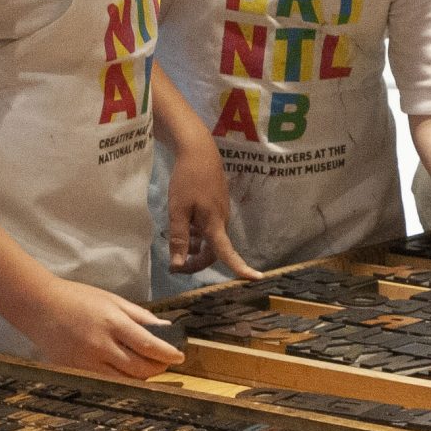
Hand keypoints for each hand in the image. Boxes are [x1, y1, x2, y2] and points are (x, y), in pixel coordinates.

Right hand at [17, 276, 184, 378]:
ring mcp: (87, 361)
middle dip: (158, 368)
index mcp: (112, 323)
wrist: (39, 306)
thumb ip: (139, 316)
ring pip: (124, 380)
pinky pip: (105, 382)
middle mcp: (101, 345)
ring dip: (141, 377)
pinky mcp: (76, 371)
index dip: (168, 354)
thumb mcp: (112, 300)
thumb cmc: (78, 298)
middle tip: (165, 363)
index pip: (148, 345)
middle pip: (139, 368)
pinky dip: (121, 380)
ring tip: (149, 368)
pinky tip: (127, 373)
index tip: (180, 357)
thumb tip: (165, 329)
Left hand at [164, 138, 258, 280]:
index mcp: (215, 224)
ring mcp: (221, 211)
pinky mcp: (217, 204)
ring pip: (210, 238)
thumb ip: (179, 238)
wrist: (199, 150)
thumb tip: (178, 264)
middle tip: (176, 266)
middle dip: (197, 262)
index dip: (240, 268)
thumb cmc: (188, 179)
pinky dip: (197, 233)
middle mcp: (222, 220)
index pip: (228, 253)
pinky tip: (184, 226)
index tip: (255, 280)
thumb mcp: (178, 210)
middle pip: (214, 250)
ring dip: (196, 247)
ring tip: (175, 246)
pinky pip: (209, 226)